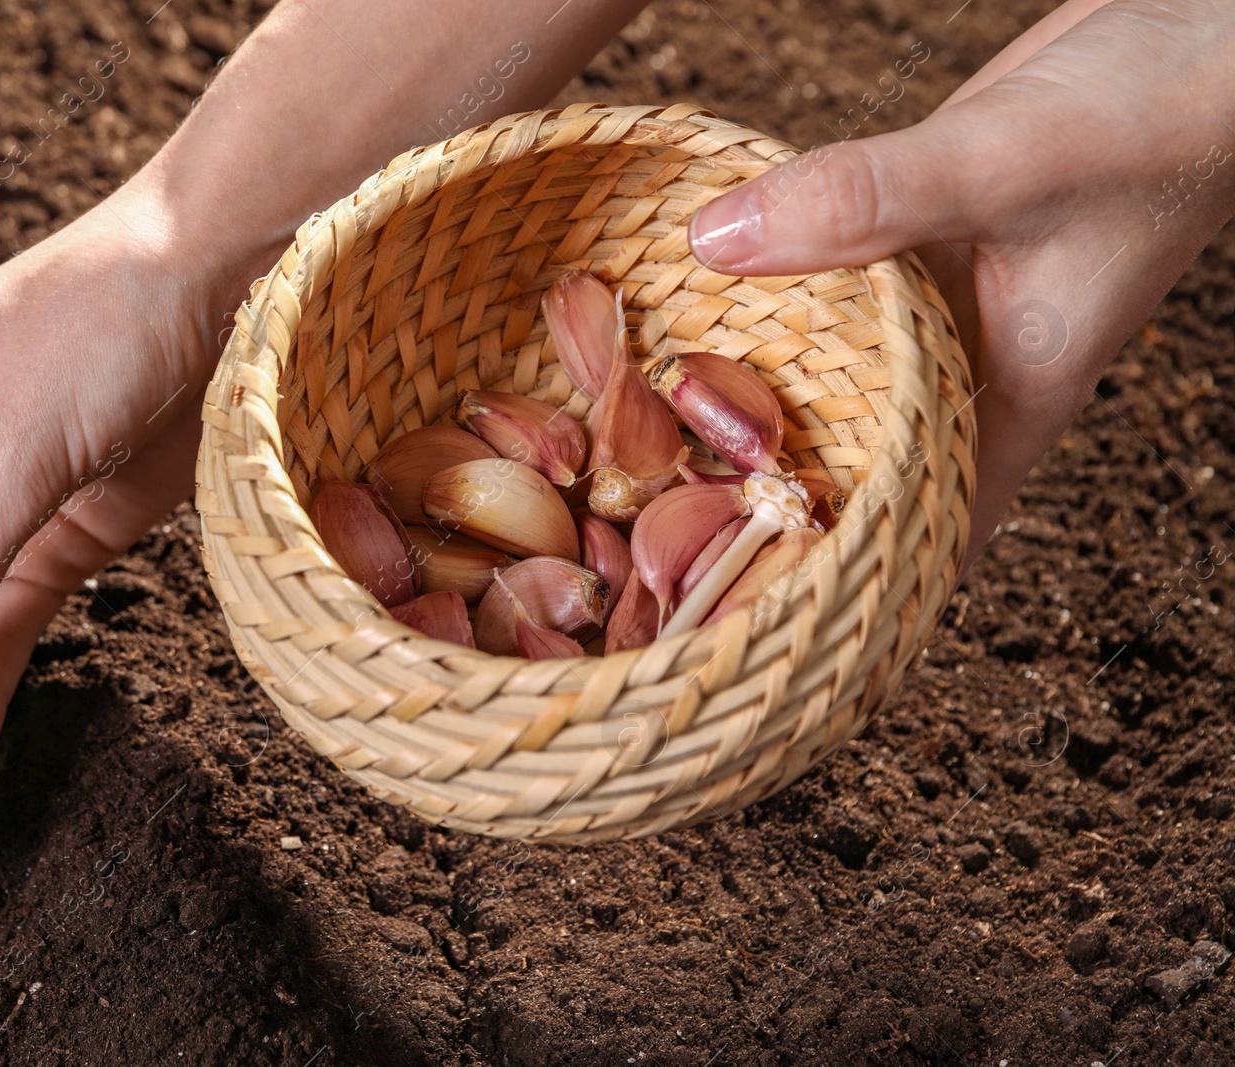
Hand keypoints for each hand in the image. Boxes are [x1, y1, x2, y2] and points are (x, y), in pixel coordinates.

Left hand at [686, 0, 1234, 561]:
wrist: (1215, 22)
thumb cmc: (1165, 112)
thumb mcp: (1005, 163)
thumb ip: (866, 201)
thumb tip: (716, 243)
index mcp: (1017, 393)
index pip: (928, 527)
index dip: (850, 579)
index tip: (755, 615)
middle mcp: (972, 363)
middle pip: (862, 458)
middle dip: (775, 491)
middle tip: (656, 516)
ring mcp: (943, 303)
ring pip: (839, 371)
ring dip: (763, 391)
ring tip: (648, 426)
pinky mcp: (924, 238)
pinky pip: (836, 287)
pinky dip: (777, 296)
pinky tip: (704, 301)